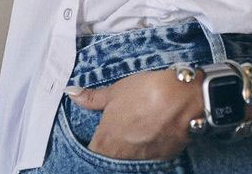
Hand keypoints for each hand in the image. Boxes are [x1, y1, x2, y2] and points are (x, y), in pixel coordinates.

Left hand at [67, 68, 203, 159]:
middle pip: (111, 157)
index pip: (91, 152)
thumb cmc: (144, 92)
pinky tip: (155, 130)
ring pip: (130, 158)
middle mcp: (121, 158)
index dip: (95, 142)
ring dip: (132, 146)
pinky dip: (150, 146)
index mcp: (104, 143)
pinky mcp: (162, 159)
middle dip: (114, 145)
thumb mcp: (115, 91)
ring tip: (139, 126)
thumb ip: (92, 98)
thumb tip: (72, 94)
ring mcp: (142, 161)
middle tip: (122, 127)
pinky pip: (150, 156)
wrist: (179, 99)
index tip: (100, 132)